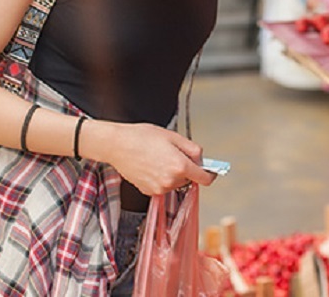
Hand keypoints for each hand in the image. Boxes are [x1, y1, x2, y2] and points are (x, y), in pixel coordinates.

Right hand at [91, 122, 215, 195]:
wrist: (117, 145)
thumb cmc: (144, 137)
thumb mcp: (174, 137)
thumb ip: (193, 150)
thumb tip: (202, 160)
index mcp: (180, 166)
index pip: (205, 179)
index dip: (210, 174)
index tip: (210, 170)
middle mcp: (171, 181)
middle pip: (189, 179)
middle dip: (187, 169)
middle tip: (173, 153)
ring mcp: (159, 188)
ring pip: (176, 183)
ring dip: (174, 174)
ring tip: (159, 158)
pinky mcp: (148, 192)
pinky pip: (163, 186)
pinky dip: (162, 178)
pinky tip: (151, 166)